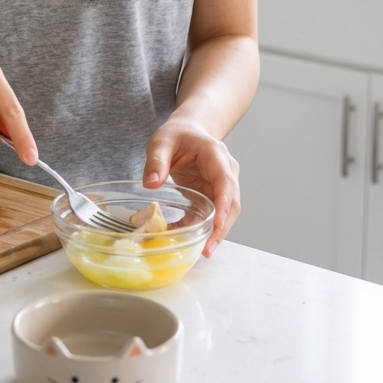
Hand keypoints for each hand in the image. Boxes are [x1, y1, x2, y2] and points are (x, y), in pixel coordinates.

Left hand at [142, 115, 239, 256]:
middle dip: (222, 228)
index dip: (224, 203)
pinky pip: (210, 215)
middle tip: (208, 249)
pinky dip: (200, 228)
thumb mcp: (162, 140)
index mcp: (216, 156)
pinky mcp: (212, 196)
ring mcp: (221, 186)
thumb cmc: (179, 133)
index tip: (217, 224)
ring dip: (215, 233)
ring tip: (202, 251)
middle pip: (231, 203)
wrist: (189, 131)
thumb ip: (157, 160)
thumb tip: (150, 184)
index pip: (225, 181)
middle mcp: (226, 172)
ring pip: (225, 213)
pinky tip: (186, 237)